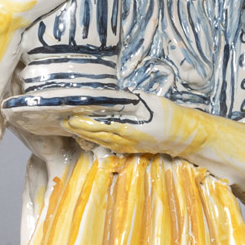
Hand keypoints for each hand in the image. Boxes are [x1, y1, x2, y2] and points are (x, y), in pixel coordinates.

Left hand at [60, 92, 191, 156]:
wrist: (183, 135)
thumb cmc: (169, 116)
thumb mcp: (150, 103)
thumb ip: (131, 100)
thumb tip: (113, 96)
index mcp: (128, 128)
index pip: (99, 125)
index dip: (83, 121)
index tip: (70, 114)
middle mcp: (124, 140)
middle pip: (95, 134)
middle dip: (77, 128)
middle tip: (62, 119)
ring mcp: (125, 146)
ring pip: (98, 140)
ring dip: (83, 134)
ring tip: (69, 126)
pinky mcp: (128, 148)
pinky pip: (107, 144)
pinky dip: (94, 138)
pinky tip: (86, 134)